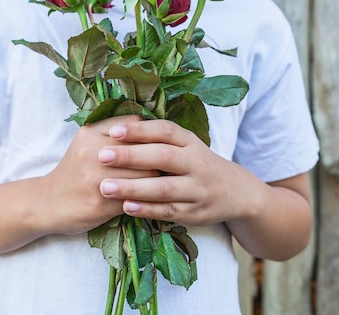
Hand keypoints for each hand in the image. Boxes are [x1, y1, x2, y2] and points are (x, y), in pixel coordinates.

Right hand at [40, 115, 158, 234]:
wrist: (47, 202)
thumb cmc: (74, 170)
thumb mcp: (86, 142)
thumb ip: (112, 131)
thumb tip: (150, 124)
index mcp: (90, 133)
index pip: (135, 125)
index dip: (149, 134)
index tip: (156, 143)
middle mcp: (93, 152)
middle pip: (144, 148)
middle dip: (158, 157)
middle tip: (165, 164)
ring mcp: (97, 178)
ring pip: (146, 173)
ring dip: (157, 179)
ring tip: (159, 182)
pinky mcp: (102, 202)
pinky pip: (138, 197)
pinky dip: (148, 198)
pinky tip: (149, 198)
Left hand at [95, 119, 246, 225]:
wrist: (236, 193)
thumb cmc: (194, 164)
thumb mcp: (184, 145)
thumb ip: (156, 137)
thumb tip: (113, 126)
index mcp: (190, 141)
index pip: (165, 131)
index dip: (140, 130)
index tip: (113, 131)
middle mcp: (196, 163)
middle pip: (163, 157)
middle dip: (131, 156)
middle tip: (102, 156)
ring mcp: (197, 189)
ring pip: (164, 188)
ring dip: (133, 187)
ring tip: (105, 186)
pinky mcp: (194, 212)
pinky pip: (168, 211)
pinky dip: (146, 209)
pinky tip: (125, 207)